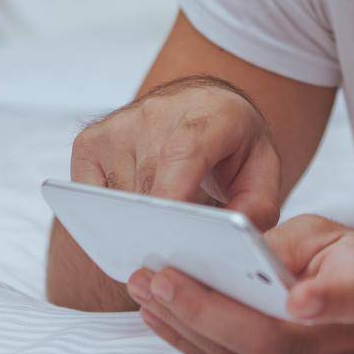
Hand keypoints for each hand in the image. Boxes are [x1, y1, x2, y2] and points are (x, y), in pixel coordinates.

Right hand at [70, 75, 280, 228]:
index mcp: (210, 116)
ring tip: (164, 219)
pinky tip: (135, 207)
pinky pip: (90, 195)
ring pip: (120, 199)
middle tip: (178, 250)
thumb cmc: (233, 142)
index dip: (172, 193)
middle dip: (161, 228)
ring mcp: (119, 126)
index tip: (168, 230)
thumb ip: (255, 208)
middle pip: (149, 188)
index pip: (184, 153)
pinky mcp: (91, 141)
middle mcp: (158, 114)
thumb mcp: (262, 169)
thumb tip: (226, 242)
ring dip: (138, 221)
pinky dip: (110, 212)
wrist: (202, 103)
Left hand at [128, 214, 353, 353]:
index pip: (347, 299)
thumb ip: (291, 243)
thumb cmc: (343, 264)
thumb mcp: (329, 235)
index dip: (324, 301)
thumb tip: (240, 252)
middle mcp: (329, 342)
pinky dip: (183, 337)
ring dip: (182, 322)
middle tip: (162, 277)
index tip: (300, 300)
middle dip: (207, 309)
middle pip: (266, 337)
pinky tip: (154, 309)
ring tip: (143, 285)